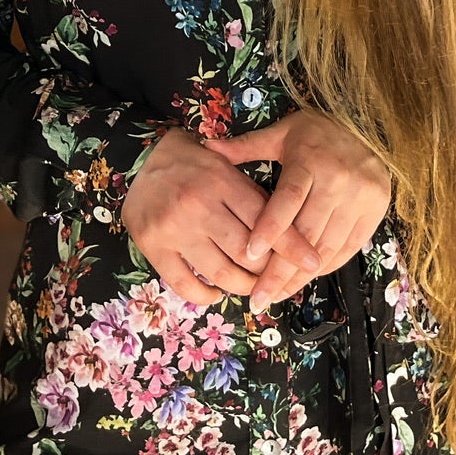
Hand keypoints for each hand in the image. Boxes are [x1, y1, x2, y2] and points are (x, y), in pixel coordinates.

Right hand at [122, 128, 320, 309]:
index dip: (291, 245)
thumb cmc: (194, 163)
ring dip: (243, 286)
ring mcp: (175, 229)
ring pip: (220, 273)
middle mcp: (199, 205)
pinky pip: (186, 284)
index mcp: (221, 180)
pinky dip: (206, 296)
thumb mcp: (227, 166)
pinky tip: (217, 292)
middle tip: (278, 278)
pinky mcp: (154, 248)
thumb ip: (252, 195)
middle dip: (268, 271)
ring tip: (251, 287)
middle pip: (246, 252)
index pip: (265, 219)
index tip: (313, 263)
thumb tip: (291, 231)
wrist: (142, 158)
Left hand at [202, 111, 391, 311]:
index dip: (269, 228)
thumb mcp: (281, 133)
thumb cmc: (317, 132)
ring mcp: (360, 198)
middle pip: (306, 234)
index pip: (288, 200)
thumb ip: (246, 146)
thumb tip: (206, 146)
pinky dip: (325, 267)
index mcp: (310, 160)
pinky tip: (305, 279)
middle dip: (280, 270)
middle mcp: (338, 180)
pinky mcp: (374, 212)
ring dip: (301, 276)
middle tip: (258, 297)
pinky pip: (348, 248)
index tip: (249, 254)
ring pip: (326, 247)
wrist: (368, 125)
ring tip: (276, 295)